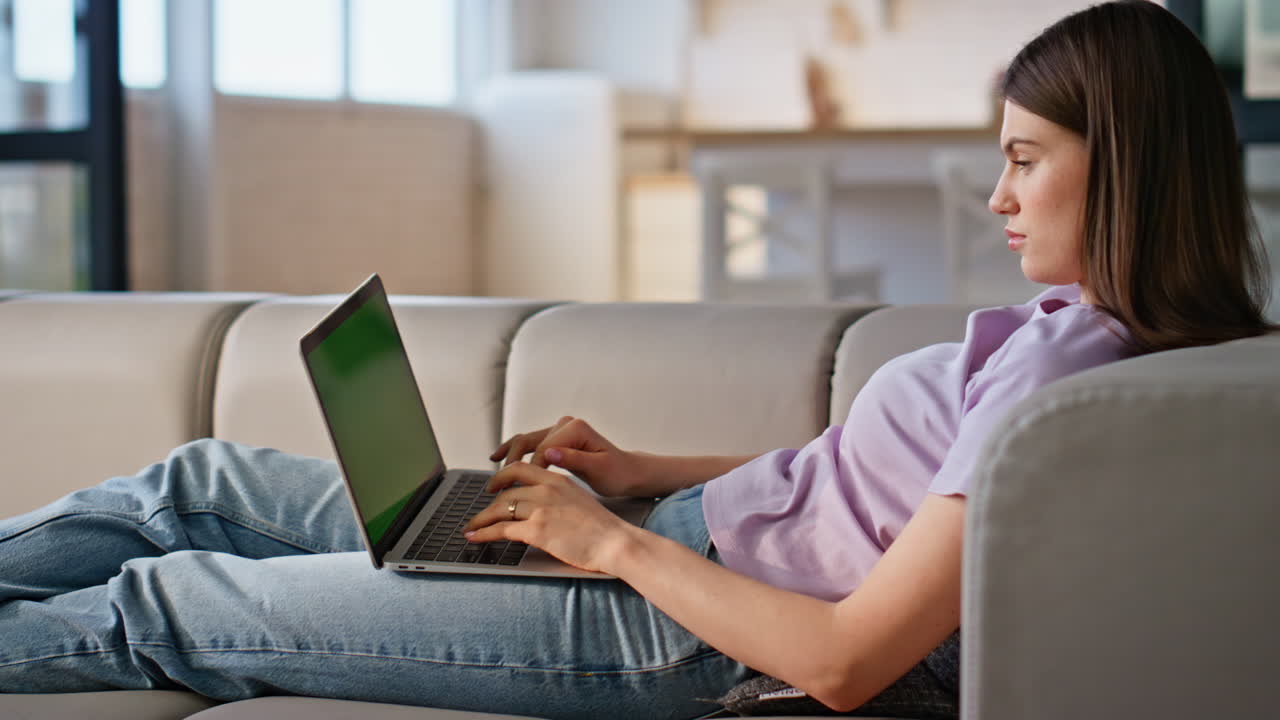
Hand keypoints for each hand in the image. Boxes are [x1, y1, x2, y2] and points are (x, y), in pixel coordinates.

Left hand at [463, 461, 636, 573]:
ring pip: (499, 509)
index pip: (520, 469)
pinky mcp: (536, 529)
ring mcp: (540, 508)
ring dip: (481, 519)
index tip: (494, 484)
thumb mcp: (579, 501)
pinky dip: (484, 533)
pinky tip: (476, 537)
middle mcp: (546, 489)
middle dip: (487, 502)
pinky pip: (501, 529)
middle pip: (506, 491)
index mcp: (557, 480)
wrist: (614, 542)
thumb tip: (544, 506)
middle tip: (480, 512)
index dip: (501, 476)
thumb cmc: (603, 528)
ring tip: (471, 528)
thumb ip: (559, 498)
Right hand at [489, 416, 650, 496]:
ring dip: (508, 457)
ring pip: (525, 441)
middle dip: (511, 463)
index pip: (543, 450)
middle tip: (497, 486)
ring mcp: (559, 430)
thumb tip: (548, 454)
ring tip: (494, 476)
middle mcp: (565, 424)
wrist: (627, 472)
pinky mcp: (556, 438)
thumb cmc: (617, 474)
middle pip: (529, 441)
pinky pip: (530, 443)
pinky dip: (514, 451)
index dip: (530, 472)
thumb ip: (574, 460)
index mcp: (576, 429)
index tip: (520, 493)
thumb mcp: (599, 470)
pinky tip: (498, 458)